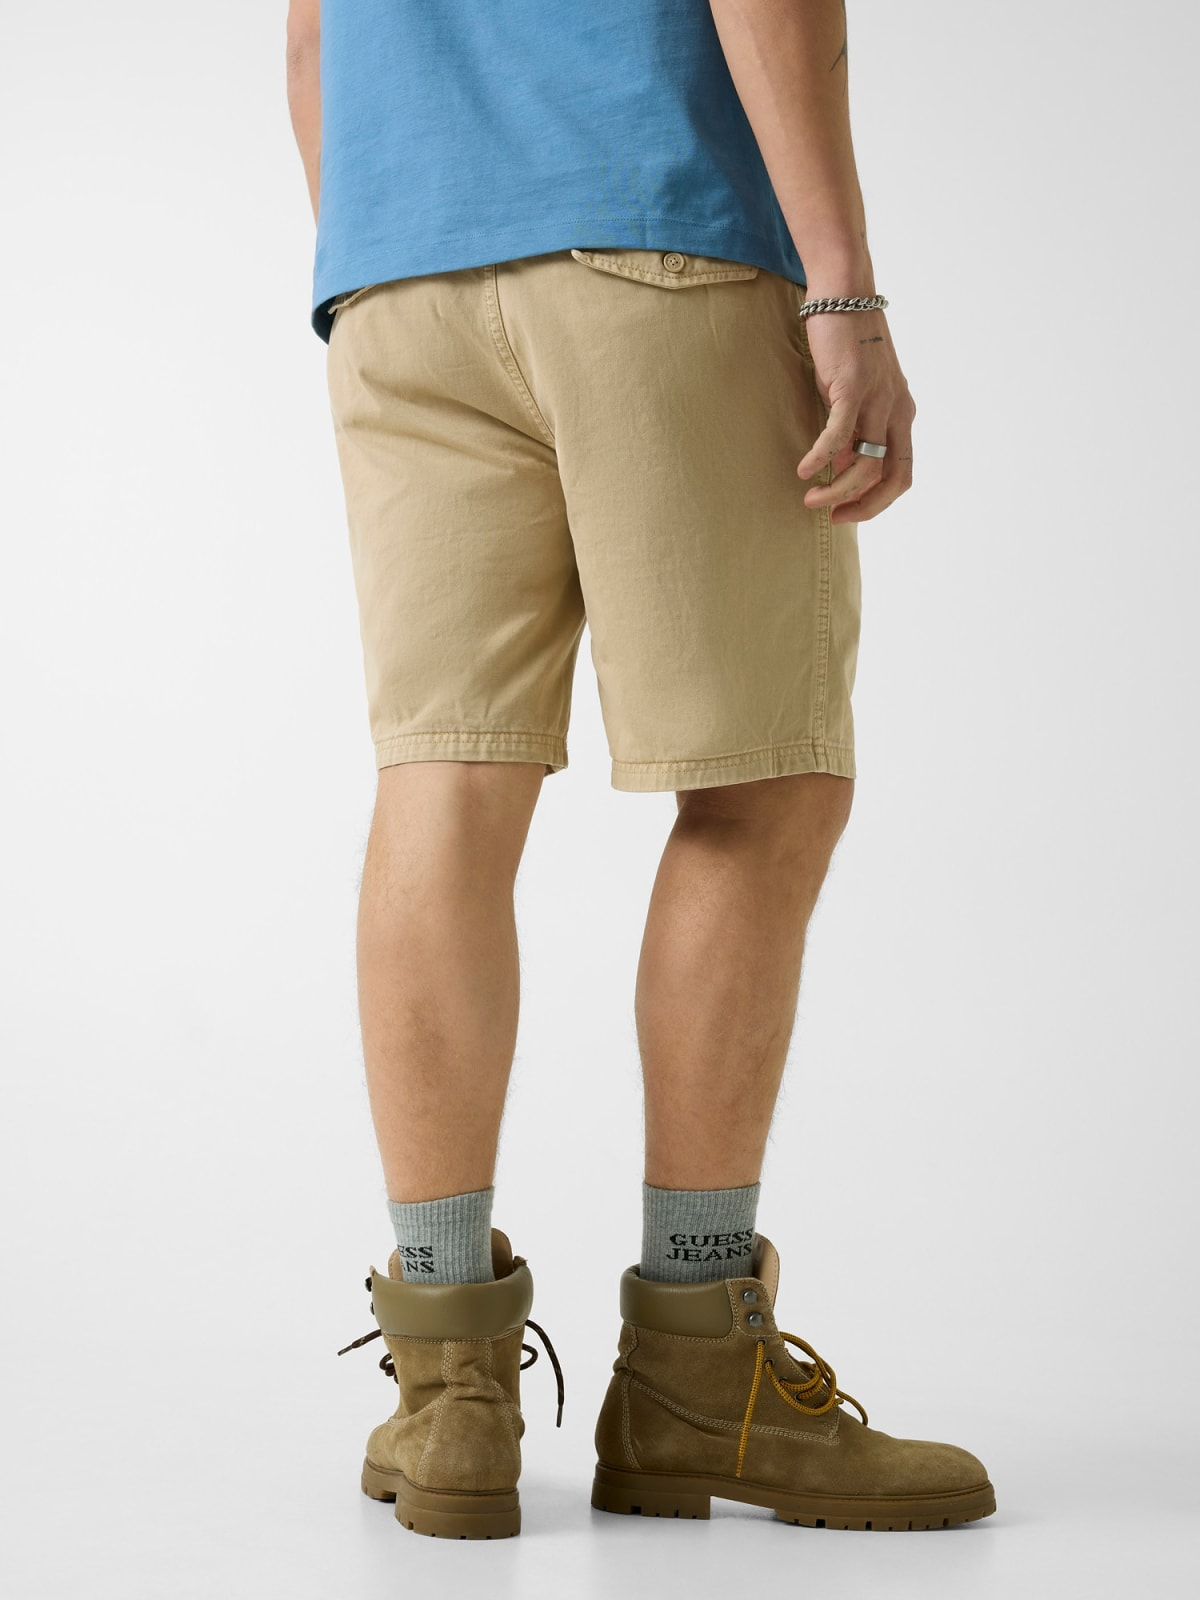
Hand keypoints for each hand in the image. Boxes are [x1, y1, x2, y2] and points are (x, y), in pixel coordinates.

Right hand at [796, 308, 915, 524]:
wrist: (844, 295)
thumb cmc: (844, 346)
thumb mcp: (851, 396)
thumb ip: (851, 432)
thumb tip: (839, 467)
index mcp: (902, 415)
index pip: (900, 475)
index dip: (877, 502)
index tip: (846, 512)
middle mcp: (898, 410)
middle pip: (892, 478)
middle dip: (864, 506)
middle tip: (833, 517)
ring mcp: (879, 399)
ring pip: (866, 463)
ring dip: (837, 489)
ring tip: (810, 499)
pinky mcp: (854, 386)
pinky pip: (839, 435)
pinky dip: (821, 458)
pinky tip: (803, 470)